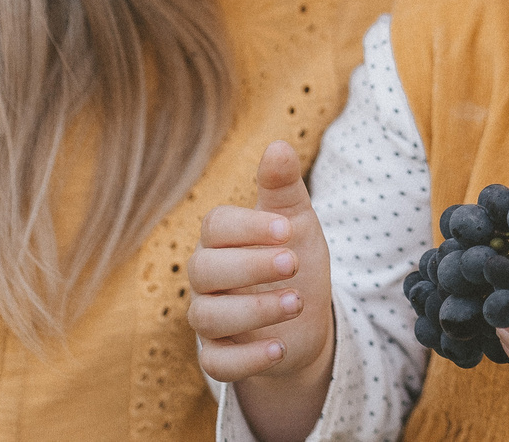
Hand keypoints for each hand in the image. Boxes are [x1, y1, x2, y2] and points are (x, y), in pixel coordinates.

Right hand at [186, 140, 333, 435]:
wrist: (305, 315)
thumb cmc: (293, 258)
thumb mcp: (296, 221)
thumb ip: (283, 188)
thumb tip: (278, 145)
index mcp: (221, 239)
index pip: (215, 226)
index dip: (248, 227)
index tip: (289, 230)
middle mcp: (206, 278)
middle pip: (203, 270)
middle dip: (250, 266)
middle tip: (294, 262)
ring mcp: (209, 319)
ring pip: (208, 318)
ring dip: (254, 310)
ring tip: (297, 303)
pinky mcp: (219, 357)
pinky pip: (217, 364)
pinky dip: (248, 358)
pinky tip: (280, 347)